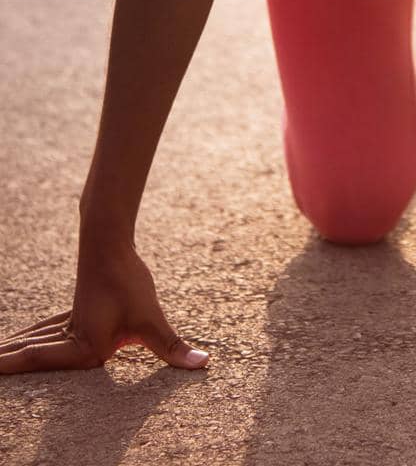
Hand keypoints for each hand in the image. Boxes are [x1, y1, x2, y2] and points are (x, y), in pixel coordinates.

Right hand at [0, 239, 209, 373]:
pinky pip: (47, 330)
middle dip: (9, 364)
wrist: (110, 242)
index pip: (42, 364)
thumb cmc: (128, 282)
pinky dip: (33, 338)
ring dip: (18, 352)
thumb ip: (171, 347)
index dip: (14, 368)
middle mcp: (73, 338)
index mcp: (85, 348)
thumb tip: (202, 364)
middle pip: (34, 356)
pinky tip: (27, 339)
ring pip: (38, 342)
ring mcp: (71, 322)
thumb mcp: (151, 320)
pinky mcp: (76, 310)